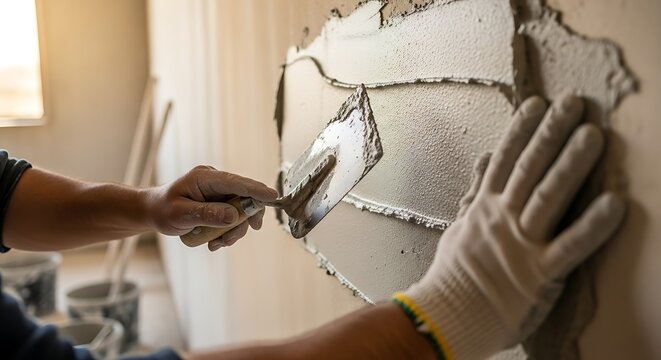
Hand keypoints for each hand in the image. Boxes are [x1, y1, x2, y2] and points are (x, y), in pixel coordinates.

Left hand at [143, 165, 277, 250]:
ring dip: (232, 231)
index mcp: (206, 177)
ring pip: (240, 211)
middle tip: (230, 240)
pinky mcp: (219, 202)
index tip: (274, 197)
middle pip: (244, 198)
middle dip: (242, 221)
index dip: (256, 191)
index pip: (237, 183)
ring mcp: (218, 192)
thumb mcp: (181, 215)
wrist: (152, 212)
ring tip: (216, 244)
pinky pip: (232, 217)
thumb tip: (234, 215)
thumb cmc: (162, 210)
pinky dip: (227, 231)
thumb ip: (207, 214)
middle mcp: (216, 182)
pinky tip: (214, 242)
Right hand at [400, 94, 625, 358]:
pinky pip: (571, 247)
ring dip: (571, 164)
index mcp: (484, 208)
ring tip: (593, 134)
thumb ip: (475, 192)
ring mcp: (521, 244)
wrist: (448, 315)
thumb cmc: (455, 274)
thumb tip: (483, 158)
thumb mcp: (460, 226)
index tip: (537, 102)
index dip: (520, 130)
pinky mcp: (540, 274)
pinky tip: (616, 203)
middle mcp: (503, 219)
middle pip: (528, 169)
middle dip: (550, 134)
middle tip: (573, 102)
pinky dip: (593, 226)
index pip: (504, 161)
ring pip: (548, 197)